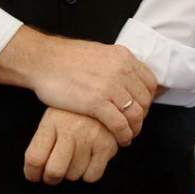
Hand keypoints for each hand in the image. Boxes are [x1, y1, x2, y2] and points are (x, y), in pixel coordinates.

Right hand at [0, 28, 156, 146]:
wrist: (44, 60)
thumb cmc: (67, 58)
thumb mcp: (100, 54)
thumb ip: (116, 65)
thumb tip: (126, 77)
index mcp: (124, 57)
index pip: (150, 82)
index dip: (148, 99)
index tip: (141, 108)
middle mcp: (121, 70)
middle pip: (145, 99)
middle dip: (142, 115)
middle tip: (135, 125)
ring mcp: (110, 86)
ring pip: (136, 113)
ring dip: (135, 128)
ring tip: (129, 135)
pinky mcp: (96, 102)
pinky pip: (119, 124)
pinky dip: (123, 135)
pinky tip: (120, 140)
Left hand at [23, 108, 117, 184]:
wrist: (107, 96)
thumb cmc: (74, 113)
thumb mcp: (54, 117)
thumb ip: (42, 141)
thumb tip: (34, 171)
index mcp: (52, 121)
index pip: (35, 158)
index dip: (32, 173)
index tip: (35, 175)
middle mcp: (71, 128)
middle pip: (54, 171)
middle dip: (51, 178)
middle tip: (54, 173)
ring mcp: (91, 137)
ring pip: (73, 175)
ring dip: (73, 171)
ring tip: (77, 155)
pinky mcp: (107, 145)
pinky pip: (92, 176)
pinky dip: (89, 173)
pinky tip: (90, 158)